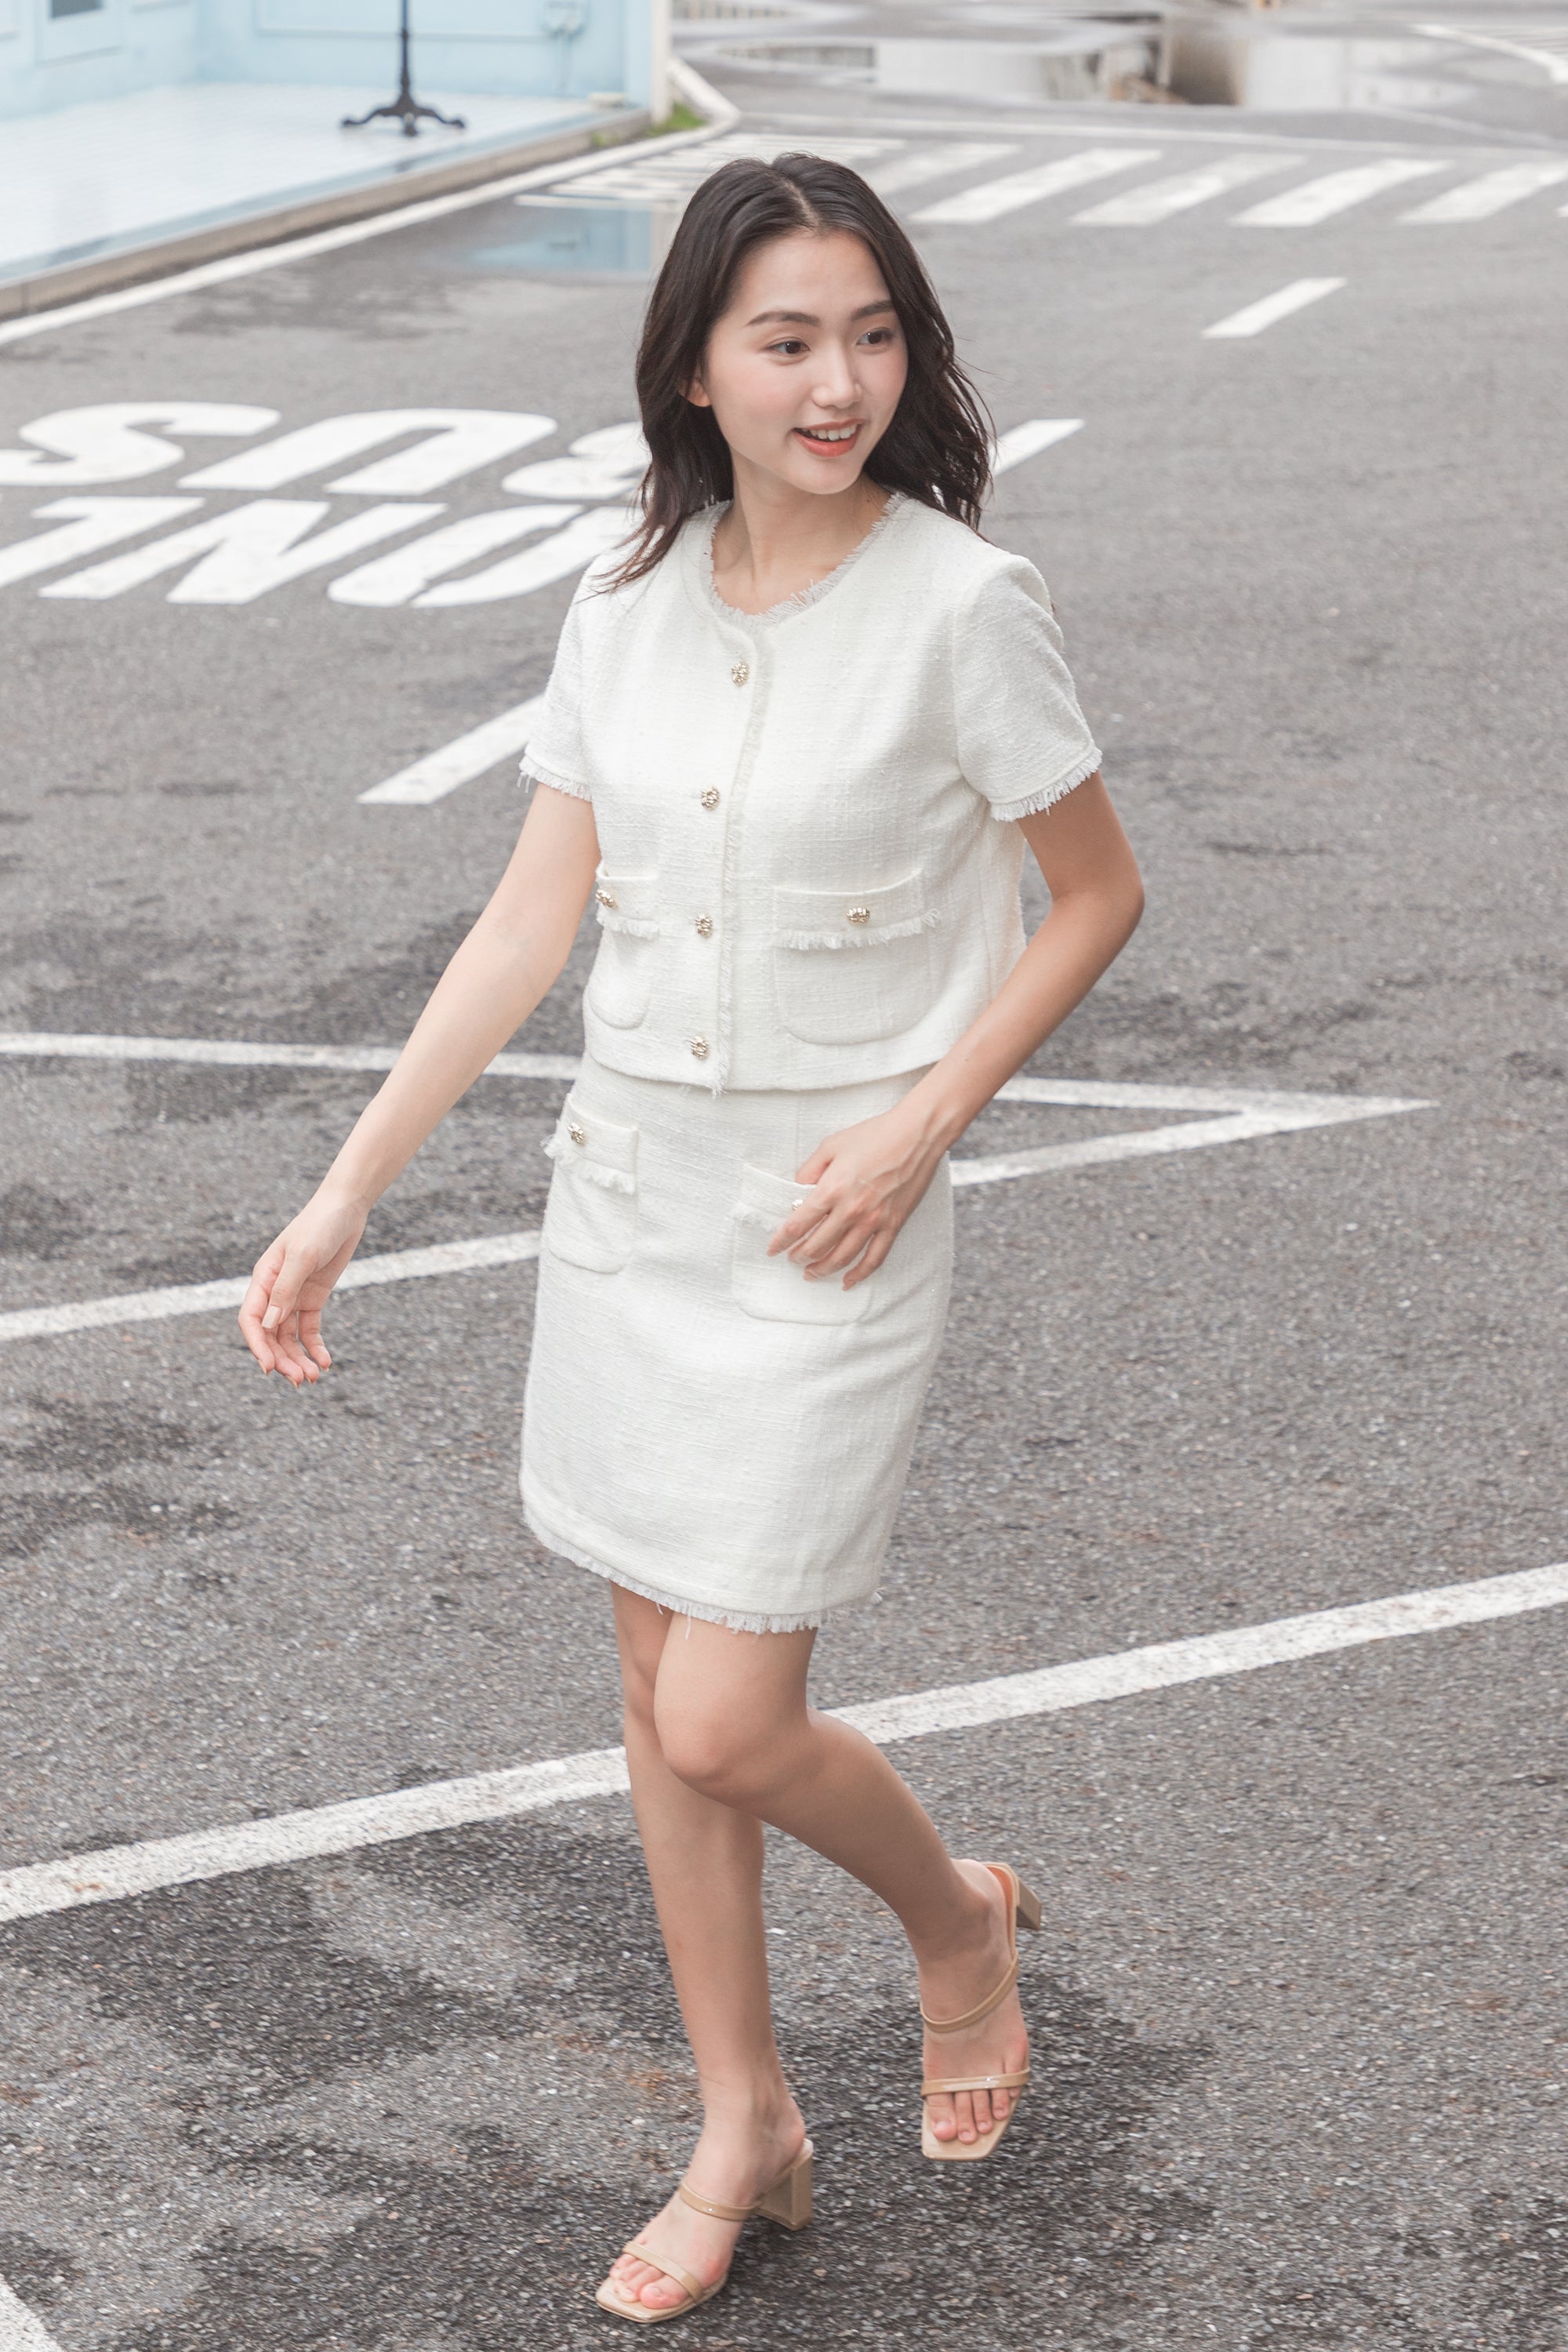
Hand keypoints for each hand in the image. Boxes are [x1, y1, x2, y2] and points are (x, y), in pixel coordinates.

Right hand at [238, 1188, 367, 1385]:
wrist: (345, 1210)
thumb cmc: (319, 1226)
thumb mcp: (302, 1256)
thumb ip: (285, 1290)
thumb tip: (270, 1324)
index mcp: (263, 1279)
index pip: (251, 1320)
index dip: (257, 1346)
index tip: (269, 1369)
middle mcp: (274, 1291)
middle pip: (271, 1335)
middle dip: (282, 1360)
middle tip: (301, 1381)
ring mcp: (294, 1296)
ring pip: (289, 1337)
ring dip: (298, 1359)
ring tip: (313, 1378)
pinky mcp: (314, 1298)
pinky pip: (309, 1329)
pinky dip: (314, 1347)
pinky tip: (325, 1361)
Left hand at [765, 1102, 942, 1289]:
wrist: (917, 1135)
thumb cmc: (875, 1135)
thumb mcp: (832, 1145)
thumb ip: (810, 1170)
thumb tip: (796, 1191)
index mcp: (832, 1189)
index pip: (798, 1224)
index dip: (781, 1240)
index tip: (773, 1249)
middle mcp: (851, 1210)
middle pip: (817, 1246)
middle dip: (799, 1256)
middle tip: (792, 1259)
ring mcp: (874, 1221)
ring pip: (842, 1257)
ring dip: (823, 1269)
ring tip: (811, 1274)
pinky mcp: (893, 1225)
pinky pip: (874, 1259)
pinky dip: (859, 1274)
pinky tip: (847, 1282)